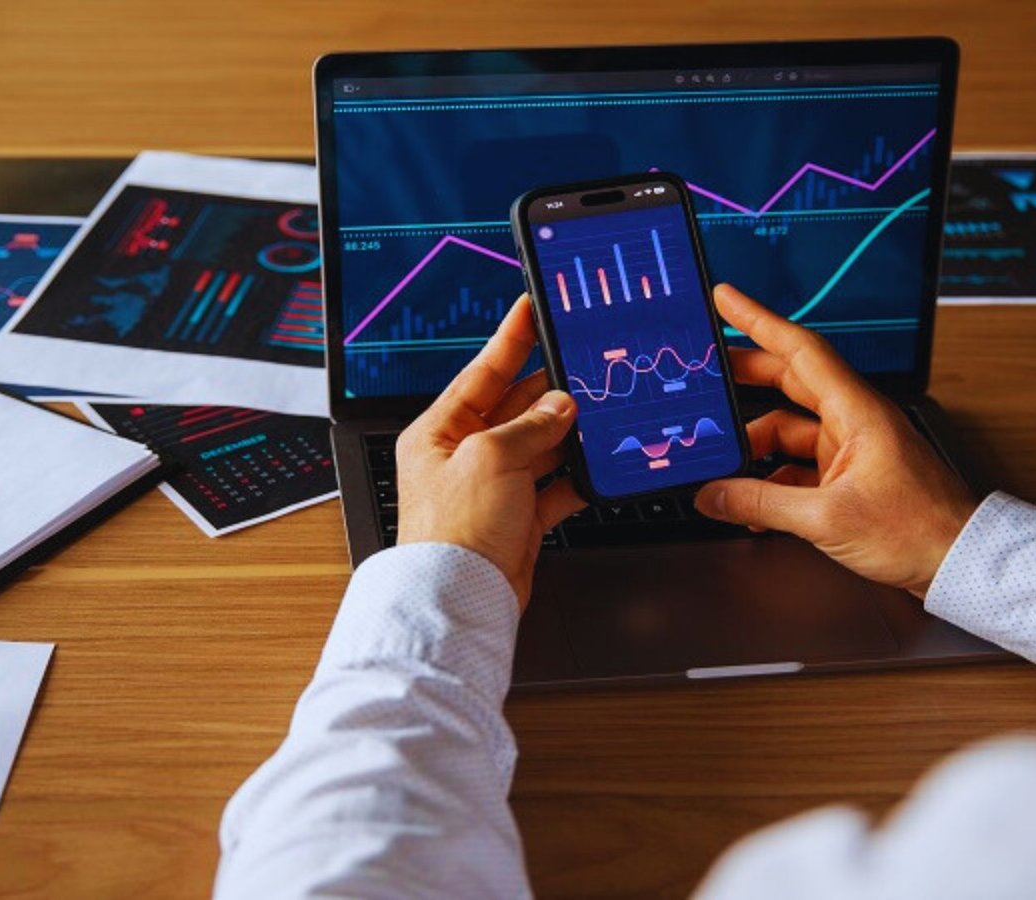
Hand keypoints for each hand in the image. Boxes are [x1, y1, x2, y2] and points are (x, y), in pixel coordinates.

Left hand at [396, 295, 585, 607]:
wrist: (461, 596)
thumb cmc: (453, 531)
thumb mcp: (491, 457)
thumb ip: (530, 426)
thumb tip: (560, 407)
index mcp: (439, 431)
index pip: (481, 373)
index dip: (510, 339)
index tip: (530, 308)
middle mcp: (464, 456)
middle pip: (515, 409)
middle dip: (550, 393)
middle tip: (582, 372)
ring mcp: (493, 488)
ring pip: (539, 446)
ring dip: (567, 435)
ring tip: (596, 419)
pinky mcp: (518, 518)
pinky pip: (553, 487)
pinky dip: (574, 478)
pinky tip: (594, 468)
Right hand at [693, 284, 977, 597]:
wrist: (958, 562)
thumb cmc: (919, 530)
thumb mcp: (826, 518)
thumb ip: (761, 504)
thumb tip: (714, 496)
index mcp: (857, 411)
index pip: (800, 350)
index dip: (758, 321)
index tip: (727, 300)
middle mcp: (853, 422)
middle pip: (788, 382)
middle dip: (744, 377)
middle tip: (705, 371)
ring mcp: (850, 450)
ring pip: (787, 432)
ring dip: (753, 448)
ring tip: (720, 467)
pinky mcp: (848, 479)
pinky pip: (796, 468)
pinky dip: (770, 482)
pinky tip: (749, 504)